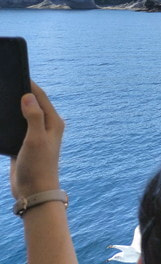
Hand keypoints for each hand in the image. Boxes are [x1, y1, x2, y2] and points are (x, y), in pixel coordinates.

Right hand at [10, 81, 63, 199]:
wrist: (34, 191)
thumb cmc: (39, 166)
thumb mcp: (36, 139)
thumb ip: (33, 117)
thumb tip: (27, 97)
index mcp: (53, 122)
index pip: (40, 96)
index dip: (29, 84)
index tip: (16, 73)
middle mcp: (46, 126)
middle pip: (31, 104)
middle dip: (19, 93)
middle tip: (4, 83)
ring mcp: (35, 135)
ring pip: (22, 115)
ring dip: (12, 108)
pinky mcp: (24, 144)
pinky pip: (15, 127)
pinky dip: (8, 121)